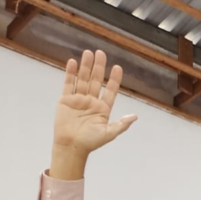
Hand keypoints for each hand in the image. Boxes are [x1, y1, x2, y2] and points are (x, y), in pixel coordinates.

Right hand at [52, 50, 136, 176]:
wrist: (71, 146)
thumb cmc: (91, 142)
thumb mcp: (109, 133)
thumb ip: (121, 124)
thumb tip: (135, 116)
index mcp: (103, 108)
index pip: (111, 90)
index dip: (114, 79)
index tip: (117, 67)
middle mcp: (92, 101)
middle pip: (96, 80)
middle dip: (98, 67)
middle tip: (100, 52)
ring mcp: (78, 99)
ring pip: (83, 79)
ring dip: (85, 66)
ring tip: (88, 53)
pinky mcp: (66, 100)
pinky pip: (68, 84)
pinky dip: (71, 73)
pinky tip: (73, 63)